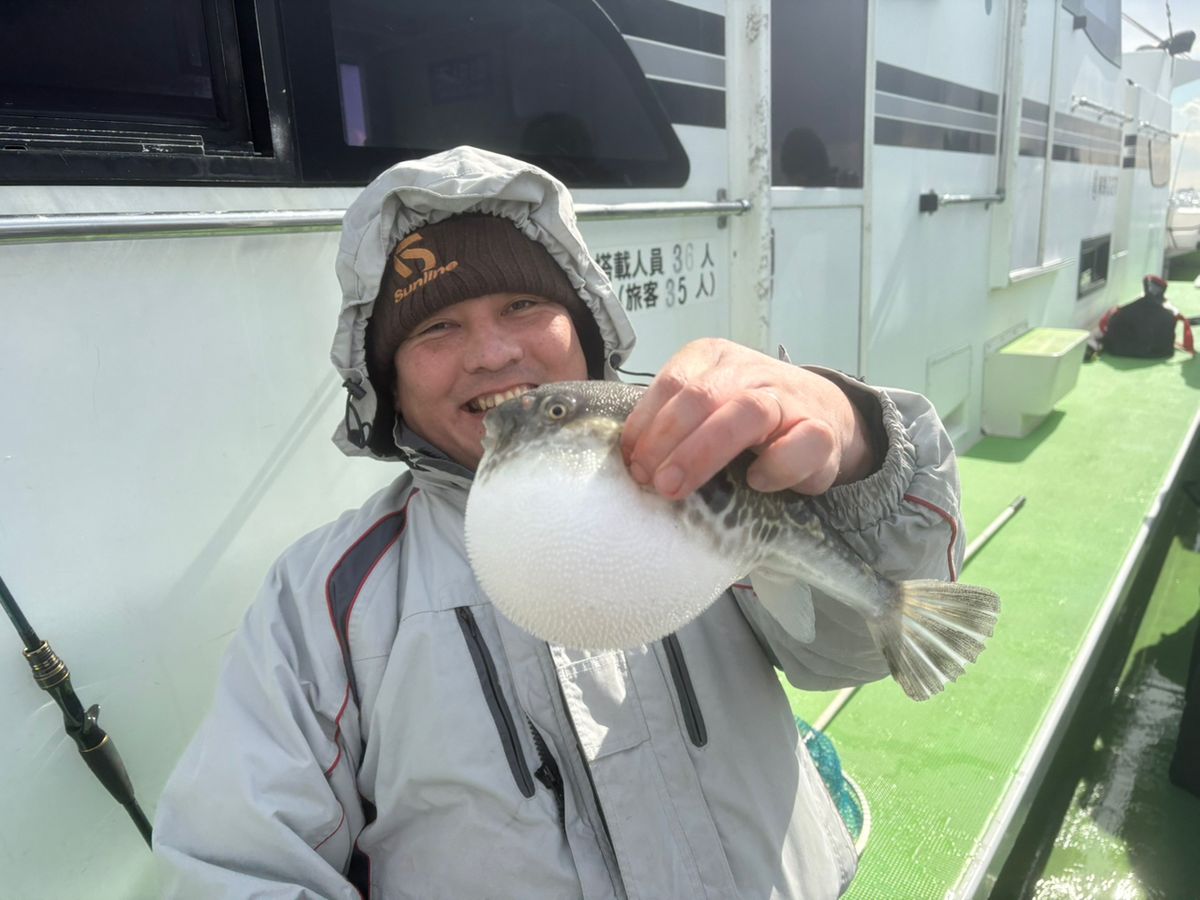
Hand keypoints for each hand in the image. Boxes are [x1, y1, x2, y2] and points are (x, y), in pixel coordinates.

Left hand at [619, 339, 875, 499]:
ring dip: (704, 452)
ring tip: (675, 487)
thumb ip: (669, 424)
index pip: (671, 384)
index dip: (645, 426)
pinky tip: (756, 482)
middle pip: (701, 396)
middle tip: (649, 480)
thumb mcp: (704, 408)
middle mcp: (749, 371)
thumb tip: (629, 459)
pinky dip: (776, 465)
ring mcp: (788, 398)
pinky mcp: (822, 432)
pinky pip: (802, 443)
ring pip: (746, 412)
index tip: (630, 463)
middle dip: (666, 441)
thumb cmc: (747, 418)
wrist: (826, 414)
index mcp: (712, 359)